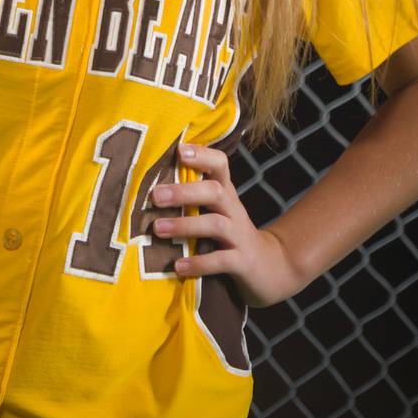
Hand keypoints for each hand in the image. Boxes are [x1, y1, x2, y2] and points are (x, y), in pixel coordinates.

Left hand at [151, 141, 298, 309]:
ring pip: (215, 224)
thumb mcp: (216, 211)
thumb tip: (147, 184)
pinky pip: (221, 261)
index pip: (220, 164)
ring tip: (157, 229)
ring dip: (185, 225)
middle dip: (184, 192)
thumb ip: (193, 197)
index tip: (179, 150)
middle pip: (214, 191)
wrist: (269, 267)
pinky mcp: (243, 262)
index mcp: (225, 193)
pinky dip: (199, 263)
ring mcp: (240, 236)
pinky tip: (178, 266)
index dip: (202, 155)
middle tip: (155, 195)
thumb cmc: (230, 234)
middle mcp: (234, 210)